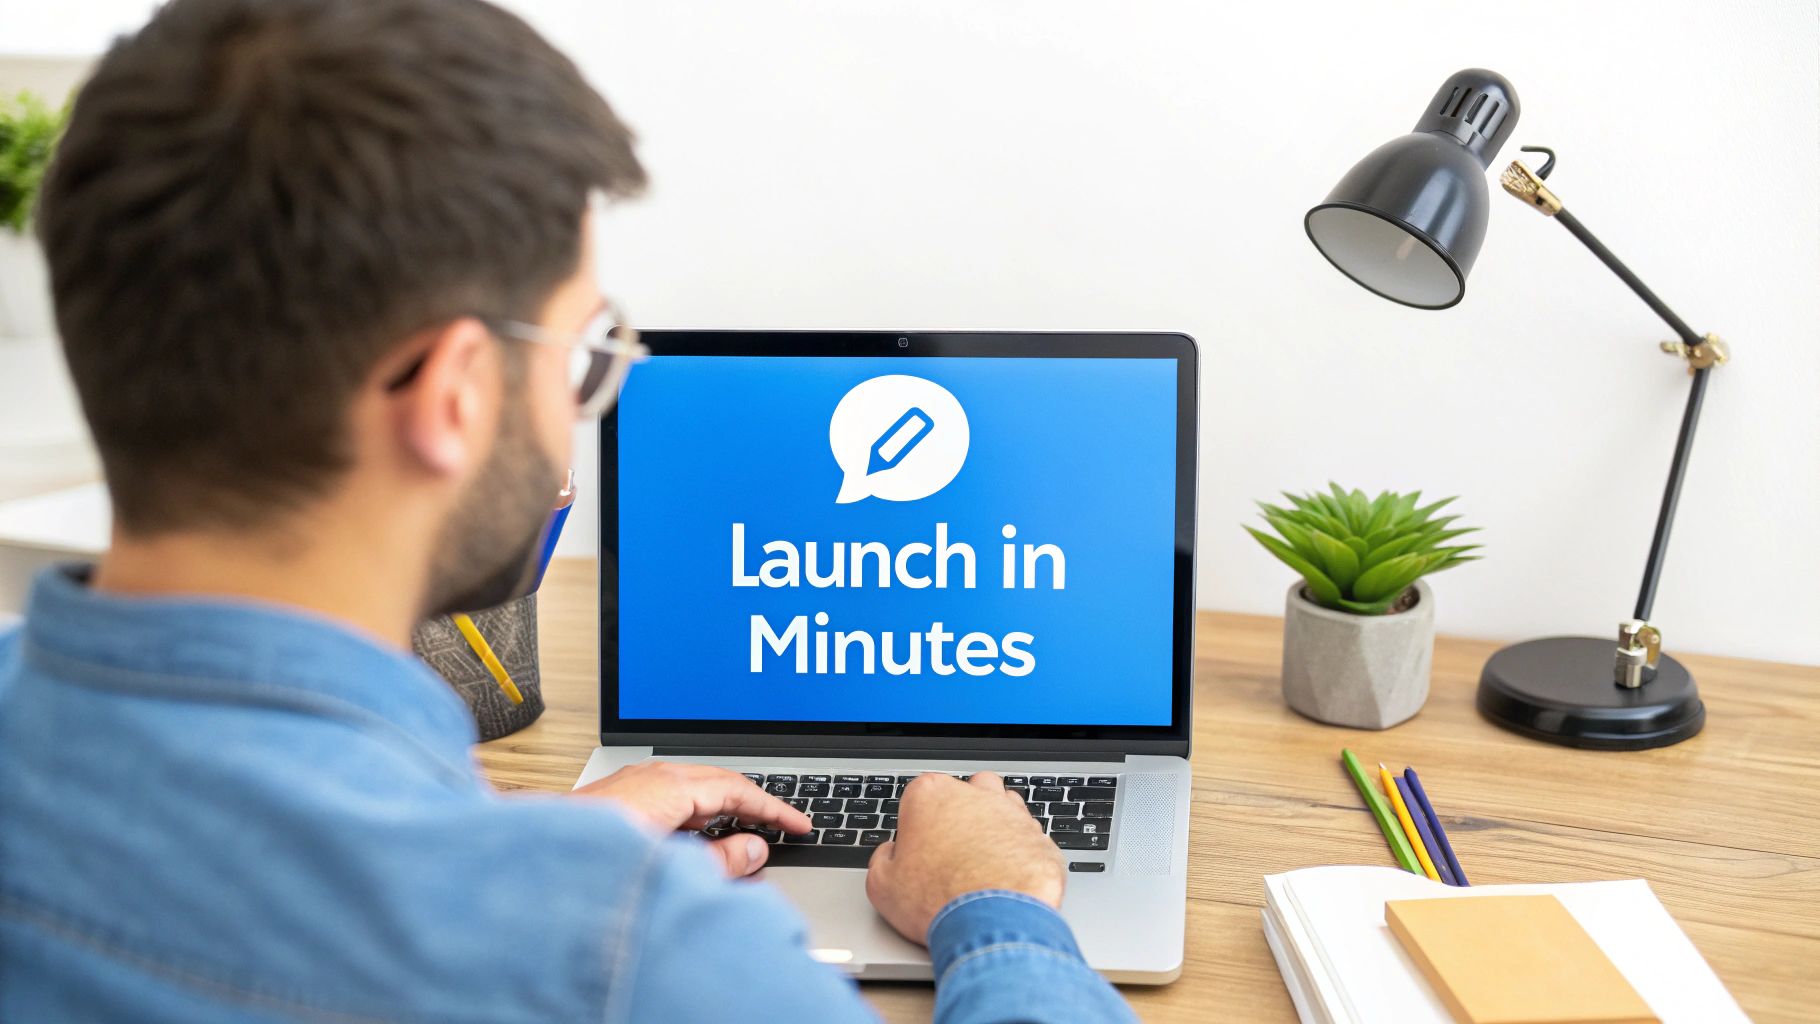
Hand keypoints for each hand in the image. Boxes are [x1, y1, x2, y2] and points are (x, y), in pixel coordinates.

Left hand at [572, 761, 811, 877]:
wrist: (524, 866)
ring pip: (692, 791)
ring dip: (721, 812)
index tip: (798, 826)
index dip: (773, 809)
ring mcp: (629, 786)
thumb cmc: (587, 864)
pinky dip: (695, 818)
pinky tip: (695, 844)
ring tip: (743, 840)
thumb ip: (718, 862)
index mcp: (667, 786)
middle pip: (716, 783)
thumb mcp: (668, 867)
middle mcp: (648, 777)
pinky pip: (670, 800)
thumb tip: (752, 850)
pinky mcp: (615, 801)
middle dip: (752, 805)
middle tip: (781, 828)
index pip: (736, 789)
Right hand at [865, 771, 1065, 944]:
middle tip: (951, 852)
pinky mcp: (1040, 838)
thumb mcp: (882, 885)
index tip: (916, 850)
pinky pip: (1028, 839)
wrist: (993, 924)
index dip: (916, 825)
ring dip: (993, 825)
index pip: (919, 797)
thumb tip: (890, 855)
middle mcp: (974, 795)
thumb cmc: (938, 901)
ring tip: (982, 862)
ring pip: (1002, 806)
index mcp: (931, 795)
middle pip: (965, 793)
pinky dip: (1020, 853)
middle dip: (959, 815)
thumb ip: (882, 859)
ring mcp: (1012, 814)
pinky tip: (1009, 877)